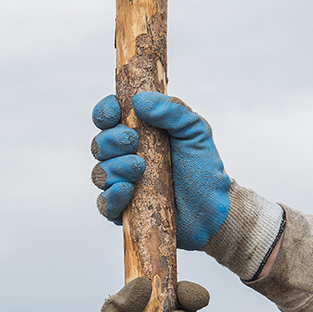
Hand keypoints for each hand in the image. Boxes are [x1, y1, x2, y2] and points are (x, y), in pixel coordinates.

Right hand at [90, 92, 231, 250]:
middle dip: (111, 141)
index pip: (108, 119)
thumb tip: (140, 100)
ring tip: (139, 168)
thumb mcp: (196, 131)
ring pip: (99, 173)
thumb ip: (173, 110)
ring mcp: (121, 184)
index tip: (115, 112)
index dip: (105, 112)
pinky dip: (112, 195)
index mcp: (137, 134)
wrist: (213, 207)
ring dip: (115, 167)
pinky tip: (128, 189)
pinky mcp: (123, 211)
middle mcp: (124, 158)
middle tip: (133, 142)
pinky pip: (104, 204)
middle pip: (98, 145)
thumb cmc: (202, 167)